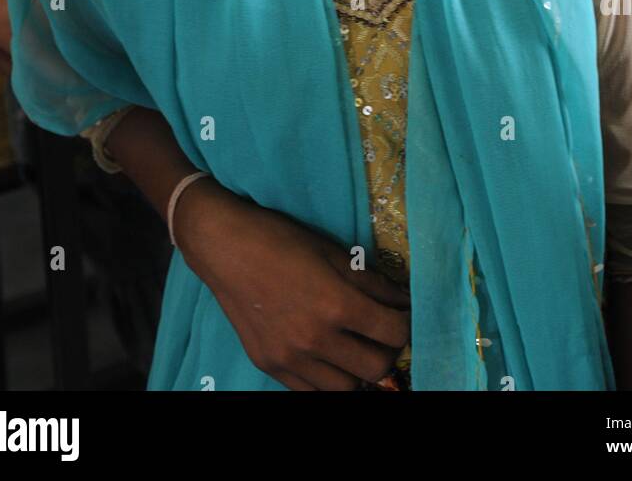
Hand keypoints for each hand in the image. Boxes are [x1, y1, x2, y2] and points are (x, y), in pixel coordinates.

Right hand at [175, 181, 409, 389]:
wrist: (225, 248)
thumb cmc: (281, 240)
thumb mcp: (333, 252)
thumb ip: (372, 281)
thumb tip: (402, 299)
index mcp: (336, 304)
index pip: (394, 332)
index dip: (407, 324)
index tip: (403, 316)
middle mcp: (316, 339)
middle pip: (376, 368)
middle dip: (388, 350)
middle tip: (383, 333)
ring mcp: (291, 358)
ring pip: (346, 388)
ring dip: (357, 370)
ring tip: (354, 347)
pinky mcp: (270, 366)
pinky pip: (310, 391)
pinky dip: (326, 379)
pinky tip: (327, 357)